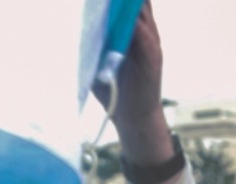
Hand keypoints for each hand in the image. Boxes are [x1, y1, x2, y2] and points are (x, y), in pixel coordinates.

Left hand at [92, 1, 173, 166]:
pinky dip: (137, 26)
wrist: (133, 119)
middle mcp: (144, 36)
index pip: (127, 8)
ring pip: (144, 16)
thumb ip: (94, 48)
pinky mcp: (153, 59)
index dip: (117, 0)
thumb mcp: (100, 65)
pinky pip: (146, 37)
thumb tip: (81, 32)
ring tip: (119, 0)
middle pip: (138, 6)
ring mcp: (150, 46)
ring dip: (132, 5)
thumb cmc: (115, 92)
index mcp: (131, 36)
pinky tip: (129, 19)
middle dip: (125, 0)